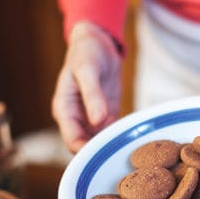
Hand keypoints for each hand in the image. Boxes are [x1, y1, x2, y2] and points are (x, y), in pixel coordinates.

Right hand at [51, 21, 123, 152]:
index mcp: (64, 110)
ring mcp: (90, 119)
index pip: (72, 141)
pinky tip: (135, 140)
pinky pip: (112, 133)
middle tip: (124, 156)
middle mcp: (76, 118)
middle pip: (85, 147)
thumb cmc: (86, 52)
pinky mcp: (105, 116)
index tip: (106, 154)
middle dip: (101, 153)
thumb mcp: (87, 70)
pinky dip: (121, 137)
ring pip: (100, 143)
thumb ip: (92, 95)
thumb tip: (97, 121)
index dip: (86, 151)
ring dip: (113, 147)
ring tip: (133, 152)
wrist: (96, 42)